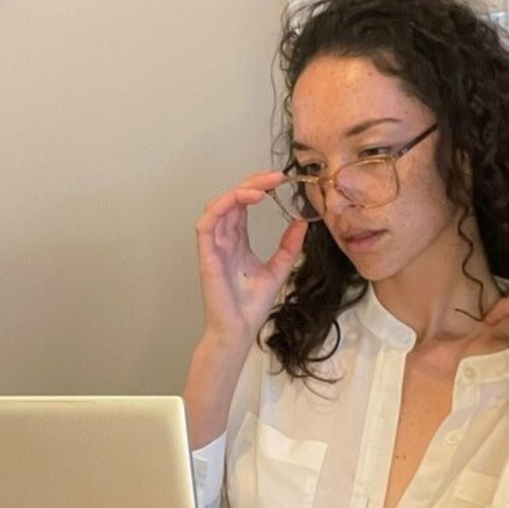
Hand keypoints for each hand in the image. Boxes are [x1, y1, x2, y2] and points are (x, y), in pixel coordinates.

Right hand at [194, 170, 306, 348]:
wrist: (240, 330)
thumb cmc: (251, 306)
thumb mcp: (279, 269)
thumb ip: (288, 247)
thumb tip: (302, 223)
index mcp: (237, 241)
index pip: (243, 204)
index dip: (259, 188)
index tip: (282, 180)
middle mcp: (223, 240)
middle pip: (232, 199)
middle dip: (252, 183)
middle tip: (276, 177)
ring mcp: (213, 247)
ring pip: (218, 206)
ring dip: (239, 191)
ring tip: (262, 187)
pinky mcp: (207, 256)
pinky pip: (206, 223)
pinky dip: (222, 206)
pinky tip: (245, 199)